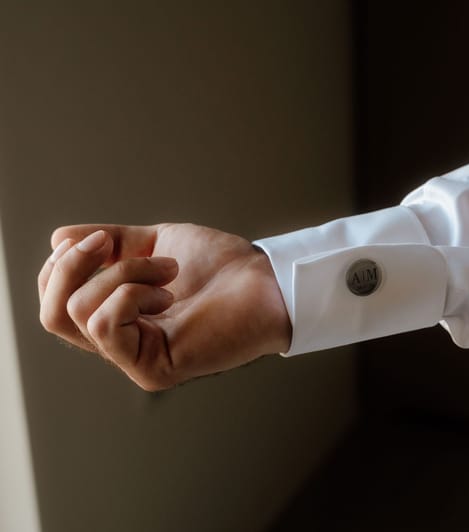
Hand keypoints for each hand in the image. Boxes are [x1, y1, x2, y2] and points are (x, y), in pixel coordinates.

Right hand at [39, 223, 290, 390]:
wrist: (267, 280)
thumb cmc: (222, 265)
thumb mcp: (156, 243)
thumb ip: (110, 244)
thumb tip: (57, 239)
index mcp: (119, 315)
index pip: (56, 300)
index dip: (61, 264)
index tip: (100, 238)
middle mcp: (122, 342)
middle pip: (51, 315)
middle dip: (70, 266)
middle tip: (109, 243)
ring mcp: (135, 359)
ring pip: (76, 313)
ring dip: (120, 274)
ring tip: (168, 270)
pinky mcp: (151, 370)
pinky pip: (104, 325)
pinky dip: (130, 294)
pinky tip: (168, 293)